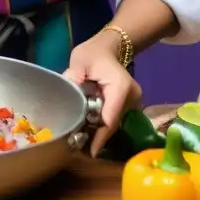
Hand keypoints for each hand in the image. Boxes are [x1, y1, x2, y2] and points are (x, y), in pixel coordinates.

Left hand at [64, 33, 142, 156]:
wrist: (107, 48)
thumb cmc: (92, 54)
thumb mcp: (79, 62)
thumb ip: (73, 79)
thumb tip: (67, 98)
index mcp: (120, 87)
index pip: (110, 118)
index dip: (100, 136)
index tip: (90, 152)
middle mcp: (131, 97)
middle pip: (112, 124)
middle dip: (97, 137)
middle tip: (78, 148)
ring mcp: (132, 102)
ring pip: (113, 123)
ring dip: (98, 131)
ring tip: (80, 141)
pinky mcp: (128, 105)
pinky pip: (113, 118)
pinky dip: (100, 124)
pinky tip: (87, 129)